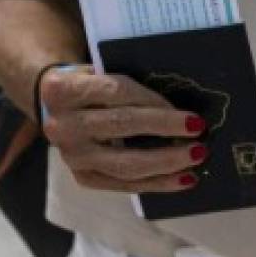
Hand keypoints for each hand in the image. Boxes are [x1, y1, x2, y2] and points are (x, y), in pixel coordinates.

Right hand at [40, 66, 207, 193]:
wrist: (56, 107)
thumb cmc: (92, 84)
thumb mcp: (103, 72)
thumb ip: (131, 85)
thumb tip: (183, 102)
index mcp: (64, 89)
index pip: (117, 93)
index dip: (155, 101)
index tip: (185, 108)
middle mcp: (62, 125)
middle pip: (121, 126)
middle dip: (165, 129)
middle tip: (199, 132)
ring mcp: (71, 155)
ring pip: (124, 163)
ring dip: (166, 162)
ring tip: (197, 157)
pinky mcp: (83, 177)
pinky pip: (124, 184)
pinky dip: (158, 183)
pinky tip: (184, 179)